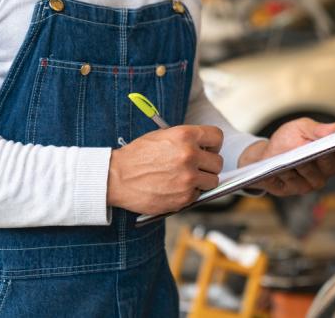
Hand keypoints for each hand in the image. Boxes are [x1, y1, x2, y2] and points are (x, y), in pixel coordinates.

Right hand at [107, 125, 223, 214]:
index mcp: (185, 136)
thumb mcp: (162, 136)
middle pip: (218, 162)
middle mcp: (189, 155)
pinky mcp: (184, 197)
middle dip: (208, 166)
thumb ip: (186, 140)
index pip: (217, 137)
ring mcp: (188, 178)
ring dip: (202, 181)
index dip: (213, 145)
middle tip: (196, 168)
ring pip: (213, 181)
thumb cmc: (137, 156)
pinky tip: (174, 188)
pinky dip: (189, 194)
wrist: (116, 178)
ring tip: (184, 179)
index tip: (208, 150)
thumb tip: (206, 148)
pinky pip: (198, 195)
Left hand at [241, 118, 334, 195]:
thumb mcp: (299, 128)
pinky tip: (278, 170)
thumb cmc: (287, 140)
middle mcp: (326, 169)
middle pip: (329, 165)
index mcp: (331, 150)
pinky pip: (294, 183)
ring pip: (311, 176)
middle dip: (320, 157)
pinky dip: (286, 175)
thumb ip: (316, 129)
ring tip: (290, 160)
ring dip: (301, 167)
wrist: (266, 154)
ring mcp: (313, 182)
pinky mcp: (297, 190)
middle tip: (314, 151)